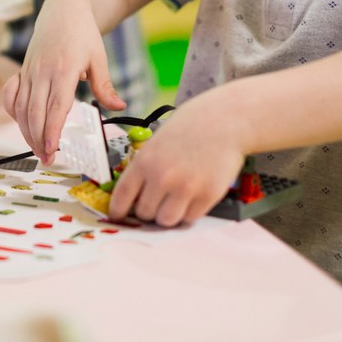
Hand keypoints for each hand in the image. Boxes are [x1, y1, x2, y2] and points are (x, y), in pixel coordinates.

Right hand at [3, 0, 123, 163]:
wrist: (63, 10)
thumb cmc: (82, 34)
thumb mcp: (99, 57)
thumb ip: (105, 85)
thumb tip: (118, 106)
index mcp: (64, 69)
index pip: (56, 107)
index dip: (52, 130)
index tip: (52, 149)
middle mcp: (42, 72)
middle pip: (36, 112)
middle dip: (39, 139)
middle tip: (46, 159)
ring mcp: (29, 71)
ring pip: (21, 108)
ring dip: (26, 131)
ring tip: (37, 149)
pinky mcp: (22, 71)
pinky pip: (11, 95)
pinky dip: (13, 112)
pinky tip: (22, 125)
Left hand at [107, 94, 246, 225]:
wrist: (224, 121)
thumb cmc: (190, 128)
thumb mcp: (156, 142)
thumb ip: (144, 168)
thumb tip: (133, 196)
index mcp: (145, 161)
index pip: (122, 196)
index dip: (118, 210)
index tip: (119, 215)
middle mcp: (162, 176)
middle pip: (144, 213)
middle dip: (148, 210)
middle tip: (156, 202)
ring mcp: (185, 188)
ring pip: (166, 221)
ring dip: (168, 215)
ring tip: (174, 201)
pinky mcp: (207, 196)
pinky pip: (190, 218)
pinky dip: (189, 212)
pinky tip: (192, 196)